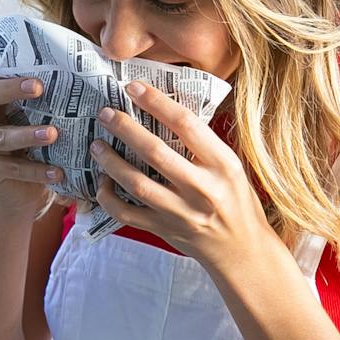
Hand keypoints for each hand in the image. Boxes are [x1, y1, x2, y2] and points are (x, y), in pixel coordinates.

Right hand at [0, 76, 64, 220]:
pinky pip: (13, 168)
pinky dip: (37, 170)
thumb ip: (31, 104)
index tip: (37, 82)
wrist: (17, 190)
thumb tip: (63, 83)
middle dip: (11, 92)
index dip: (11, 82)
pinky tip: (57, 171)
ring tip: (53, 134)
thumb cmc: (24, 145)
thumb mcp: (24, 122)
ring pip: (1, 137)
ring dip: (28, 135)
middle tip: (40, 91)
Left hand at [88, 81, 274, 272]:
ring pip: (137, 183)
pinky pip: (127, 214)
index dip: (156, 102)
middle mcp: (203, 188)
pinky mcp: (165, 231)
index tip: (134, 87)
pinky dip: (109, 197)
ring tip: (97, 145)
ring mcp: (182, 213)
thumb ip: (204, 145)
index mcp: (223, 165)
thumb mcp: (232, 168)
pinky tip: (102, 182)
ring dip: (111, 161)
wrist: (242, 251)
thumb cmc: (238, 202)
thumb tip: (165, 110)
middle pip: (155, 151)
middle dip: (125, 128)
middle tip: (105, 113)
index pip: (186, 124)